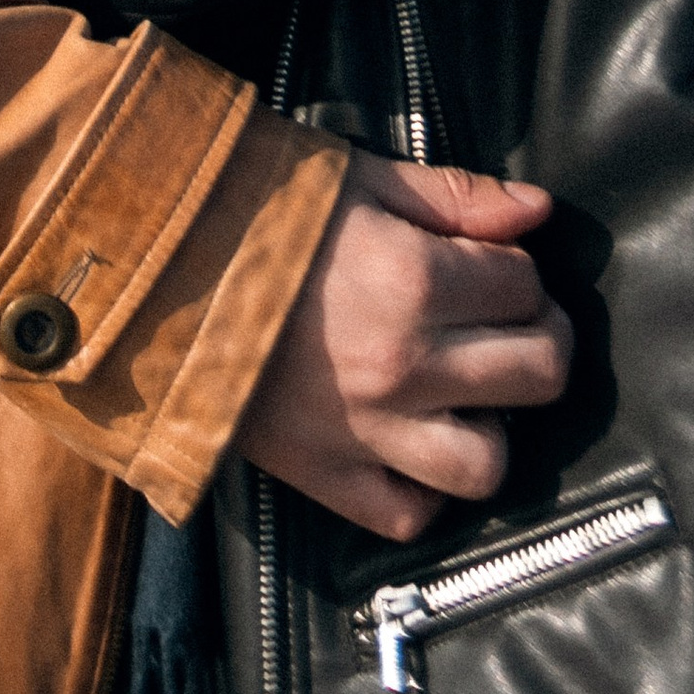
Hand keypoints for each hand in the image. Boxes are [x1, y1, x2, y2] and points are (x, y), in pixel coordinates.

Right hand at [232, 148, 572, 541]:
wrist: (155, 275)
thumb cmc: (259, 212)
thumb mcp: (360, 179)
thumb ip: (455, 197)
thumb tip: (538, 211)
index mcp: (414, 281)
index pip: (526, 285)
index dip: (518, 268)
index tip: (488, 262)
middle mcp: (405, 366)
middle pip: (538, 374)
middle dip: (538, 337)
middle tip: (504, 320)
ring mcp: (368, 433)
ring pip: (489, 463)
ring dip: (493, 425)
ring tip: (467, 391)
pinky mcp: (326, 477)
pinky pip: (409, 515)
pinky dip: (423, 488)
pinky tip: (413, 442)